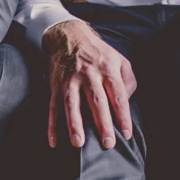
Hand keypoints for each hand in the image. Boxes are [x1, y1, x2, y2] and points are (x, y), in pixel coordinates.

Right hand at [43, 19, 136, 148]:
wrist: (68, 36)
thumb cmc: (98, 54)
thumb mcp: (119, 60)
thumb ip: (128, 81)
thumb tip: (126, 102)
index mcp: (107, 69)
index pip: (118, 95)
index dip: (123, 115)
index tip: (126, 133)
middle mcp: (89, 74)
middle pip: (97, 101)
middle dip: (102, 123)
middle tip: (107, 143)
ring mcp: (70, 80)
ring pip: (72, 104)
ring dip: (74, 124)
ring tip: (78, 143)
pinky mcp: (56, 86)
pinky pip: (53, 107)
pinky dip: (52, 125)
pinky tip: (54, 141)